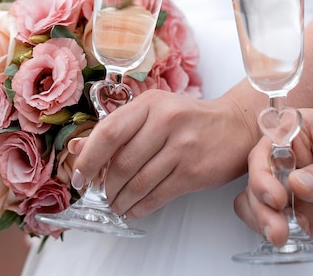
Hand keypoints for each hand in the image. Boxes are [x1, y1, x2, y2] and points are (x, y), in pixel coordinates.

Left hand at [69, 82, 260, 219]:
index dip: (89, 158)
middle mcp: (166, 121)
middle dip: (106, 186)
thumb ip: (116, 128)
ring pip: (138, 183)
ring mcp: (182, 147)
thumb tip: (77, 148)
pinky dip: (140, 208)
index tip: (80, 176)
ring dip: (121, 200)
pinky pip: (158, 196)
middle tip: (101, 195)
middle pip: (122, 162)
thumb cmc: (188, 120)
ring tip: (116, 205)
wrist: (235, 127)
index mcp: (149, 103)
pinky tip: (134, 209)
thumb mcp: (152, 112)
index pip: (109, 132)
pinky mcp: (194, 171)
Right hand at [234, 71, 312, 246]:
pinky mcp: (297, 207)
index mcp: (292, 134)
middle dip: (261, 207)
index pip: (263, 153)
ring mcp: (287, 184)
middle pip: (255, 182)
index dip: (262, 176)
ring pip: (256, 202)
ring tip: (279, 235)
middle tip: (277, 228)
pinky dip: (272, 229)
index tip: (277, 198)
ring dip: (261, 220)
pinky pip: (274, 219)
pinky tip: (286, 236)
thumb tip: (298, 186)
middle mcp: (282, 159)